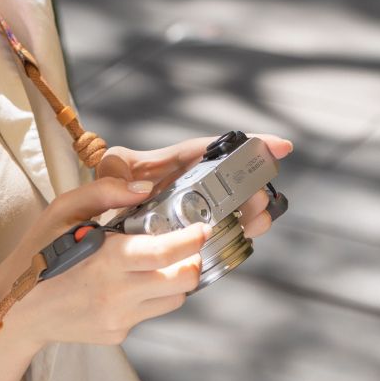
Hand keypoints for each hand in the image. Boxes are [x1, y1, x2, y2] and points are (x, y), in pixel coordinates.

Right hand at [0, 177, 205, 350]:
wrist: (16, 309)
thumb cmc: (39, 253)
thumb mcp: (62, 210)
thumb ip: (105, 192)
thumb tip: (144, 188)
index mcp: (107, 259)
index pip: (167, 252)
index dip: (192, 239)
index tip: (201, 228)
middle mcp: (117, 293)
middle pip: (184, 280)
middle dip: (190, 260)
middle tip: (183, 246)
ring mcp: (119, 319)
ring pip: (173, 299)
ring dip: (172, 279)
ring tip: (150, 264)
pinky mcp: (117, 335)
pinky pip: (149, 312)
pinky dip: (148, 295)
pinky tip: (123, 283)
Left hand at [95, 132, 293, 239]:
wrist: (99, 222)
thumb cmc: (106, 187)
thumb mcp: (107, 172)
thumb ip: (112, 175)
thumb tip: (138, 191)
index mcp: (172, 161)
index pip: (212, 148)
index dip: (247, 143)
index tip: (280, 145)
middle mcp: (189, 181)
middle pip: (231, 178)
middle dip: (253, 185)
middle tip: (262, 198)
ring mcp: (193, 206)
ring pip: (233, 204)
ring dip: (250, 210)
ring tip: (256, 219)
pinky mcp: (193, 229)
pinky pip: (222, 228)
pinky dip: (238, 232)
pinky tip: (245, 236)